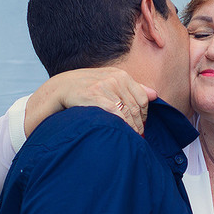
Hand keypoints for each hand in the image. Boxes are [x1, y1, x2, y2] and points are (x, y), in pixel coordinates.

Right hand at [36, 67, 155, 134]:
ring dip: (131, 129)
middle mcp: (115, 78)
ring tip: (130, 139)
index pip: (142, 98)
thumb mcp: (109, 83)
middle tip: (137, 138)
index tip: (140, 127)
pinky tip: (120, 134)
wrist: (59, 89)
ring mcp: (105, 87)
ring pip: (127, 113)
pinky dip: (122, 126)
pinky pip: (116, 115)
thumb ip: (132, 88)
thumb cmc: (86, 89)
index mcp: (121, 75)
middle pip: (136, 107)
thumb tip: (155, 94)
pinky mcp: (95, 96)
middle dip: (138, 125)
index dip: (144, 115)